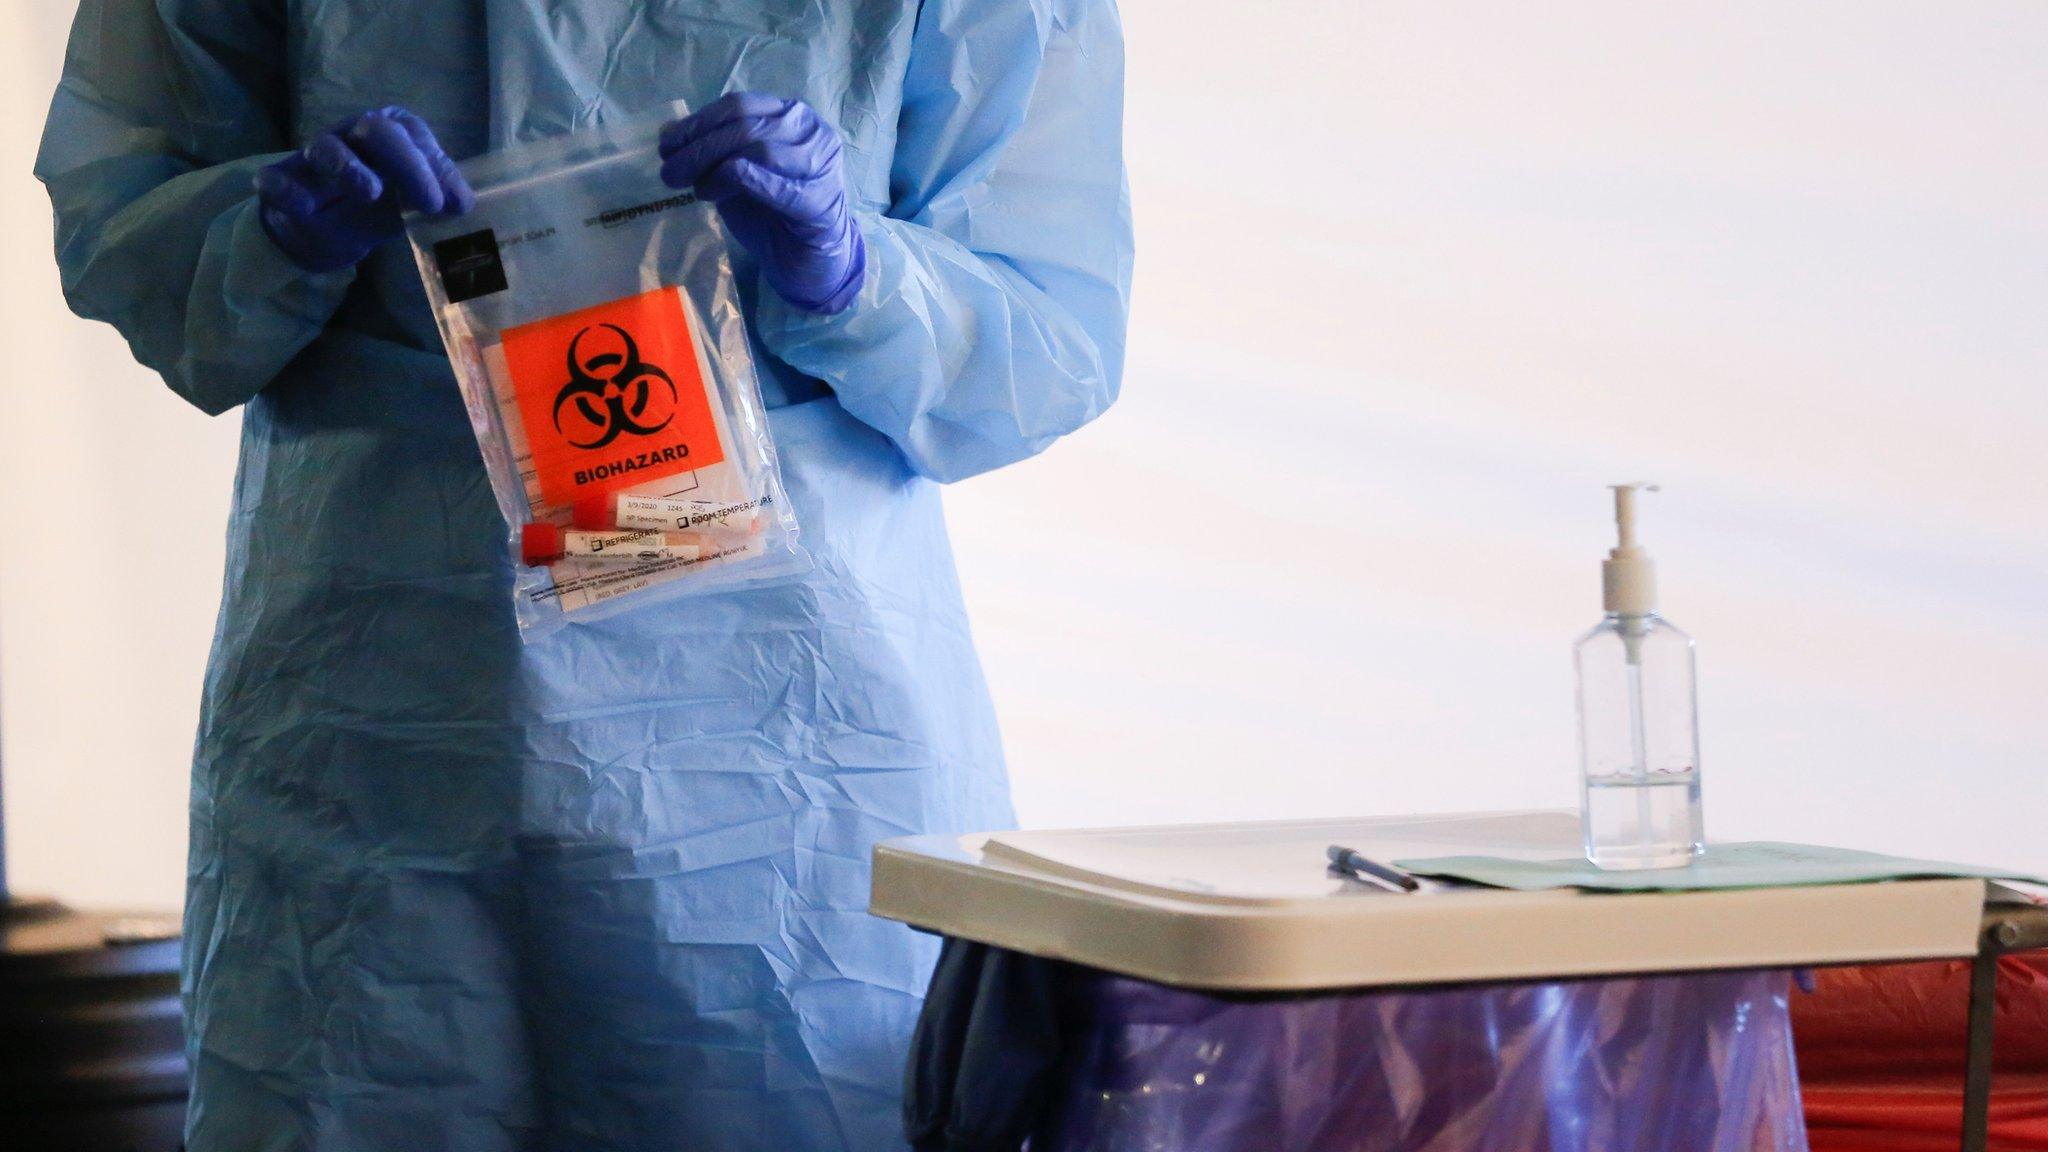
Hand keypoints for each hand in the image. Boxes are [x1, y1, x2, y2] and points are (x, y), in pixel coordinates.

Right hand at [256, 106, 473, 272]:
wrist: (325, 232)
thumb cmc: (377, 206)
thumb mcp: (410, 201)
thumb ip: (435, 196)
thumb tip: (463, 203)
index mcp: (389, 133)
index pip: (414, 134)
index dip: (435, 166)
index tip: (452, 205)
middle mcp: (352, 135)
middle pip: (377, 131)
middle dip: (406, 163)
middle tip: (428, 203)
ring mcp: (314, 156)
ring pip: (328, 148)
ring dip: (349, 166)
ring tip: (369, 192)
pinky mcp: (282, 182)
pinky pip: (277, 179)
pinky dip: (286, 189)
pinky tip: (300, 206)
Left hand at [659, 94, 865, 314]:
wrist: (811, 260)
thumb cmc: (774, 213)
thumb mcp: (736, 175)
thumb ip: (712, 151)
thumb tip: (668, 132)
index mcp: (791, 116)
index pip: (740, 106)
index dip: (699, 122)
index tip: (667, 144)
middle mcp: (811, 133)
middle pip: (746, 125)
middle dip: (700, 145)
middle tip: (670, 170)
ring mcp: (819, 166)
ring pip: (760, 149)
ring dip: (714, 164)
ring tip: (693, 187)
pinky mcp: (819, 202)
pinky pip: (777, 185)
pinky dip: (740, 182)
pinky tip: (710, 191)